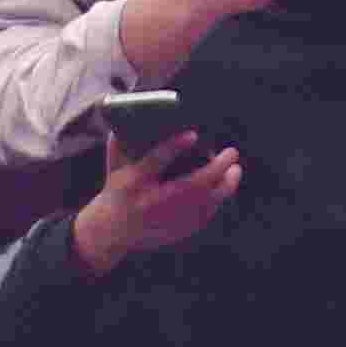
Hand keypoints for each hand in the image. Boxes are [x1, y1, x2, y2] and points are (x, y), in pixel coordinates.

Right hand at [69, 131, 245, 277]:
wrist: (110, 232)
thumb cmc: (116, 191)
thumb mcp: (114, 167)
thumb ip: (120, 143)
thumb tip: (132, 114)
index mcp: (133, 182)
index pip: (155, 162)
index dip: (174, 148)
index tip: (194, 134)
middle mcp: (150, 202)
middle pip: (189, 187)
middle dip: (214, 170)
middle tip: (231, 153)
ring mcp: (164, 220)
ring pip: (201, 205)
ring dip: (223, 187)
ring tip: (235, 170)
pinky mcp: (174, 233)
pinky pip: (202, 218)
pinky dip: (216, 202)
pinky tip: (224, 188)